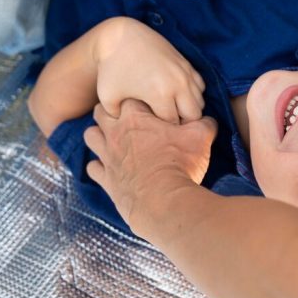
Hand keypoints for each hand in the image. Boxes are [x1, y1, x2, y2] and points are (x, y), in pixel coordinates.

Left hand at [84, 101, 216, 228]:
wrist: (163, 201)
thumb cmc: (181, 164)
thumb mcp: (200, 138)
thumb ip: (204, 124)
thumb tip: (207, 120)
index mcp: (137, 117)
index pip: (128, 96)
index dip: (137, 99)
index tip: (146, 106)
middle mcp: (116, 132)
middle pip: (101, 111)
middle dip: (110, 112)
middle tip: (126, 120)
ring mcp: (107, 156)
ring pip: (90, 135)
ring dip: (99, 135)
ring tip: (113, 140)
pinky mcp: (106, 179)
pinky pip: (92, 167)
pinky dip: (99, 166)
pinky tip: (110, 168)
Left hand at [94, 18, 205, 122]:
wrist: (120, 36)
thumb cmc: (112, 69)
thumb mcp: (108, 98)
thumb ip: (117, 121)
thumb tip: (128, 135)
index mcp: (160, 94)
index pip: (174, 125)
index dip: (164, 132)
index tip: (154, 133)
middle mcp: (178, 83)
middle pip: (194, 115)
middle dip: (182, 124)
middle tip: (166, 127)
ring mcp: (184, 72)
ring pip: (200, 101)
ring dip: (188, 109)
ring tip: (172, 113)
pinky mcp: (186, 63)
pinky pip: (200, 86)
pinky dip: (192, 95)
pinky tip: (177, 97)